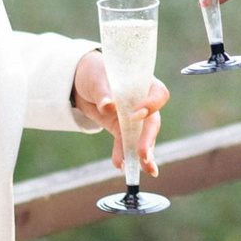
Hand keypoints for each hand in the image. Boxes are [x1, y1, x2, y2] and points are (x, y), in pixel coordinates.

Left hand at [73, 48, 166, 175]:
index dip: (151, 105)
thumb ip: (103, 92)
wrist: (82, 81)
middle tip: (143, 155)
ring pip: (142, 137)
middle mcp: (143, 102)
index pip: (157, 94)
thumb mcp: (96, 78)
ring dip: (141, 154)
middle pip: (152, 121)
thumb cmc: (94, 72)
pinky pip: (126, 144)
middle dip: (148, 139)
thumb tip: (108, 106)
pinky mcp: (121, 128)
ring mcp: (133, 117)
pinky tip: (122, 166)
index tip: (136, 115)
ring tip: (142, 169)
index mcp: (143, 83)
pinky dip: (125, 155)